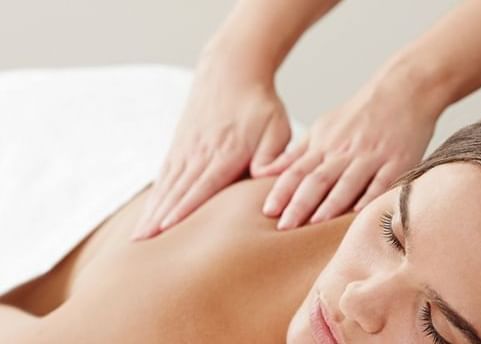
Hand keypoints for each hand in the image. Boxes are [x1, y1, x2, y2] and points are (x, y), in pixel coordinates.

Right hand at [131, 57, 289, 239]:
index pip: (202, 187)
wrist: (232, 70)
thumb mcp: (276, 127)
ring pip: (166, 186)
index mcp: (225, 154)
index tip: (164, 231)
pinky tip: (148, 211)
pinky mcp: (180, 145)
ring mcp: (186, 149)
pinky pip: (165, 175)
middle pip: (177, 192)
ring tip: (137, 237)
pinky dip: (155, 195)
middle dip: (158, 220)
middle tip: (140, 246)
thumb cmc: (259, 104)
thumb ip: (271, 156)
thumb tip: (262, 178)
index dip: (183, 211)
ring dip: (152, 211)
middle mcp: (200, 154)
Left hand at [253, 69, 438, 229]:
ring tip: (314, 225)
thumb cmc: (360, 114)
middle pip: (317, 179)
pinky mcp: (398, 162)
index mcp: (324, 144)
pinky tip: (359, 213)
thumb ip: (297, 154)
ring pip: (347, 183)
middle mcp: (344, 152)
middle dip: (299, 204)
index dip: (281, 192)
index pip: (296, 171)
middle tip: (284, 227)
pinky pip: (382, 183)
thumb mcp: (323, 128)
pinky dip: (370, 198)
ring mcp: (371, 156)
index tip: (268, 212)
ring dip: (330, 204)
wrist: (403, 90)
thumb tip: (264, 172)